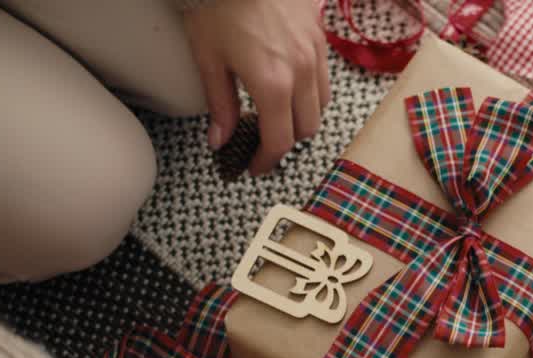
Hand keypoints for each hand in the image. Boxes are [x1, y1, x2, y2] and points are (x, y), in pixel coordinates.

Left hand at [184, 0, 330, 174]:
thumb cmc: (223, 5)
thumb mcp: (208, 56)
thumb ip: (218, 104)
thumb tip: (220, 140)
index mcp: (272, 84)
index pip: (278, 141)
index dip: (265, 161)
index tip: (253, 167)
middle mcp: (300, 76)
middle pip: (304, 130)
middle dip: (284, 142)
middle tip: (261, 142)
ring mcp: (315, 59)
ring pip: (320, 109)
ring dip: (300, 120)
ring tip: (276, 115)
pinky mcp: (321, 44)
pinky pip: (324, 84)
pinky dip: (310, 97)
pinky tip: (290, 88)